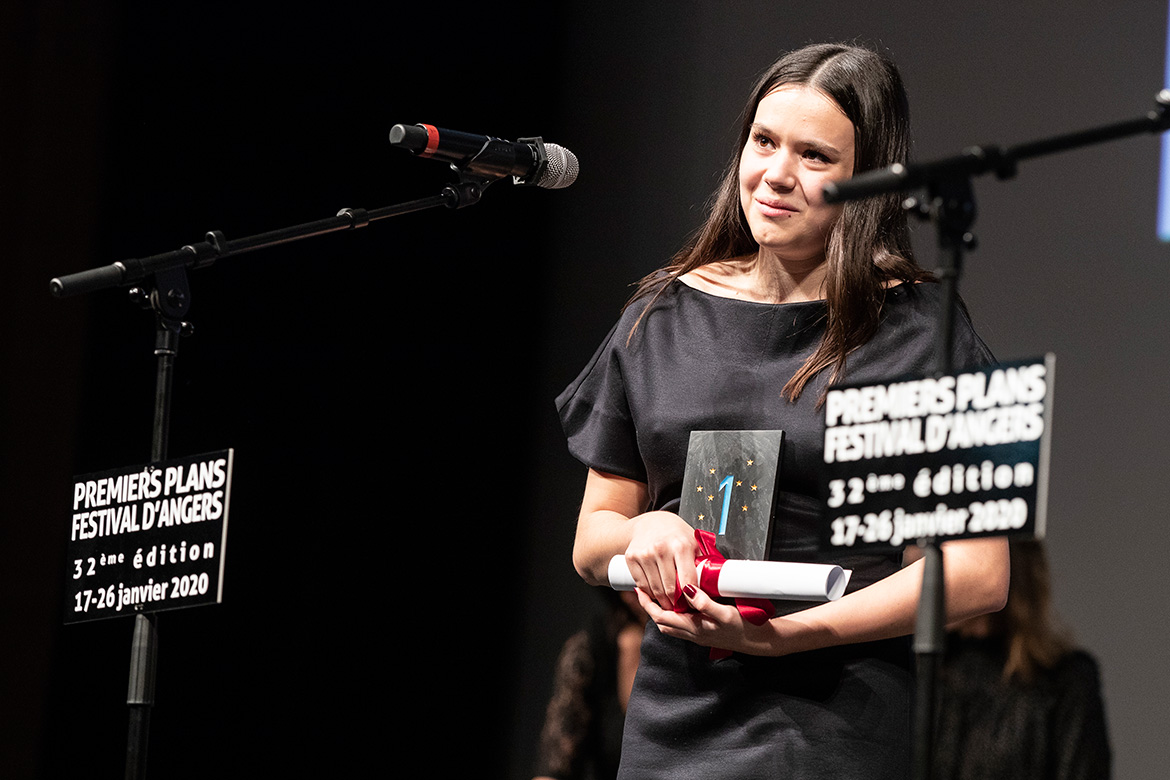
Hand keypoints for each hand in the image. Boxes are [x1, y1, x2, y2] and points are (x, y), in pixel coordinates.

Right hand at [622, 511, 698, 609]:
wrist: (651, 522)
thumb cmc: (676, 534)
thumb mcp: (694, 543)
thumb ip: (703, 563)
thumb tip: (714, 585)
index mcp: (681, 545)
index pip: (688, 582)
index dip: (692, 598)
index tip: (694, 604)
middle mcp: (661, 549)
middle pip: (670, 590)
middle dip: (677, 604)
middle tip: (681, 609)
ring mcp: (644, 553)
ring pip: (655, 590)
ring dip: (663, 602)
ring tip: (670, 605)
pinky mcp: (631, 557)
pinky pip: (641, 585)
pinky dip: (649, 595)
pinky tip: (656, 596)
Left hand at [636, 582, 781, 656]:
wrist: (760, 642)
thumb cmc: (745, 628)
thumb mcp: (726, 613)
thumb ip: (706, 603)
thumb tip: (687, 590)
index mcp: (694, 628)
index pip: (661, 617)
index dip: (647, 604)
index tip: (639, 589)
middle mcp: (693, 634)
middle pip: (661, 622)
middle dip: (650, 606)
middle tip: (644, 589)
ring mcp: (698, 635)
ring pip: (670, 625)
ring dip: (661, 611)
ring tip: (658, 594)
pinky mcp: (705, 632)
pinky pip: (681, 625)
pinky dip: (674, 615)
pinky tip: (680, 604)